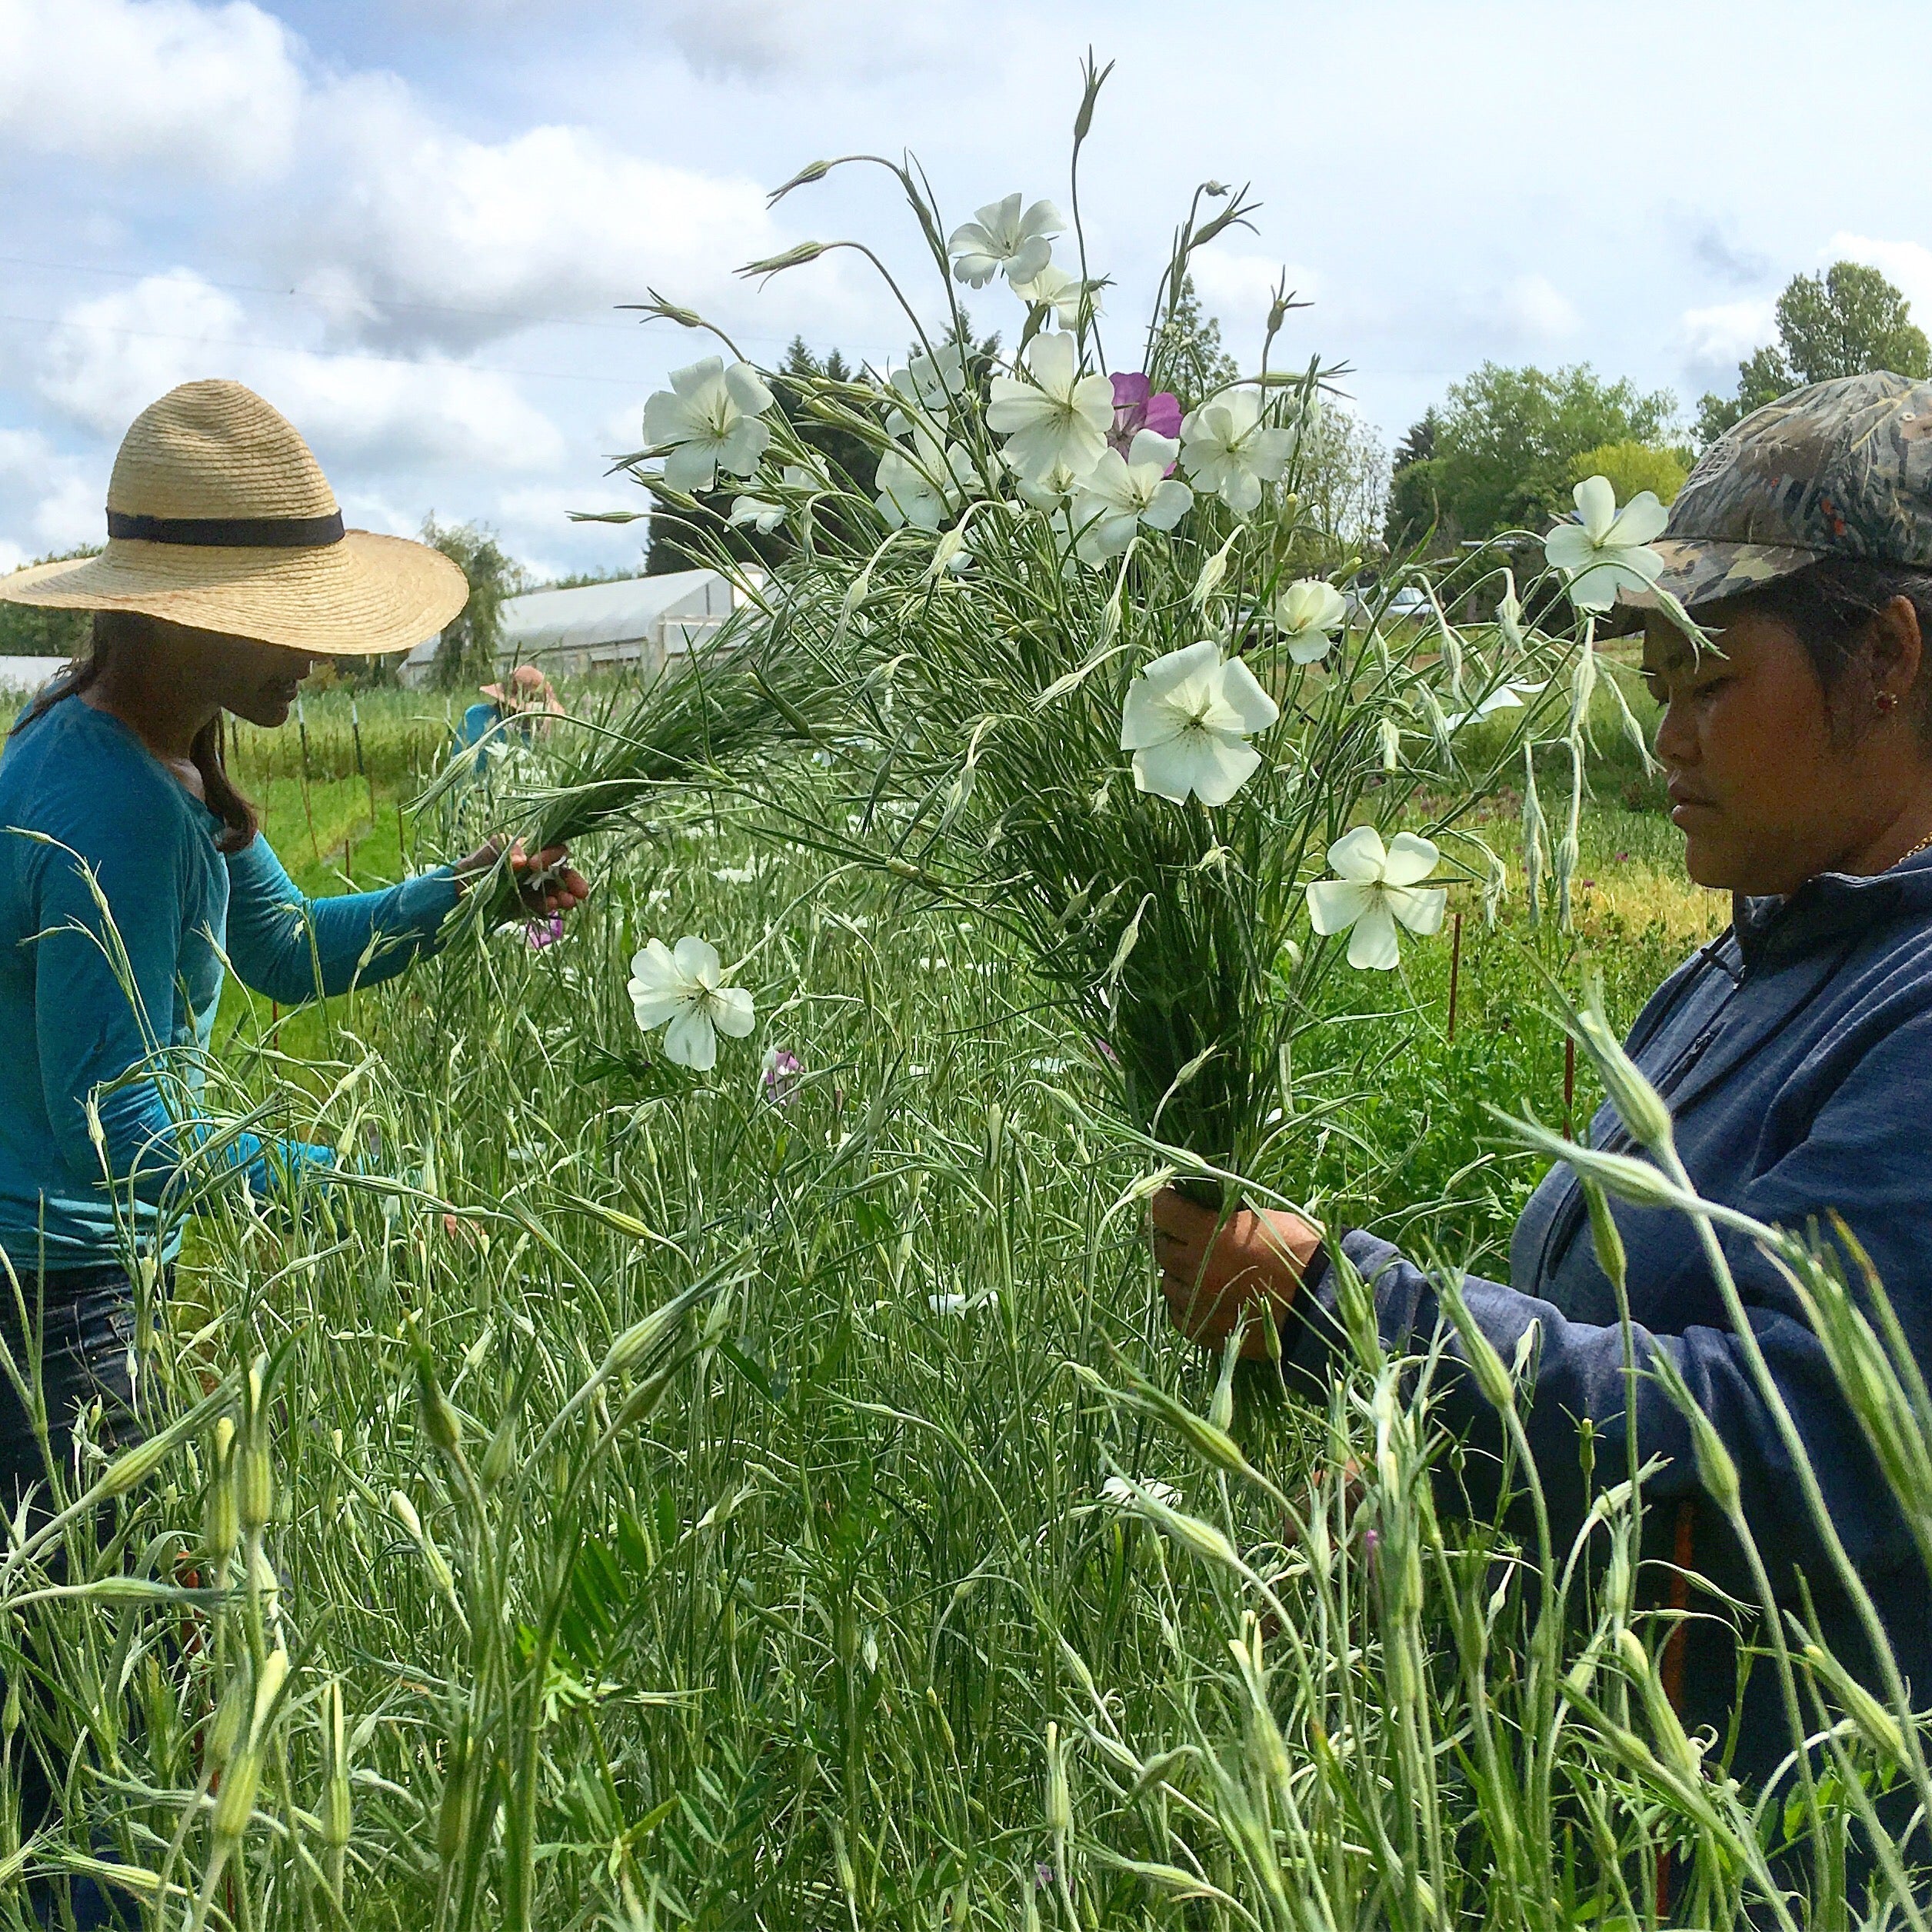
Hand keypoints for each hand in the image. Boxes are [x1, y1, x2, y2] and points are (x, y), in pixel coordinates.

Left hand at [455, 837, 590, 916]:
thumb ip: (507, 847)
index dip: (552, 855)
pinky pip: (544, 907)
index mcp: (536, 851)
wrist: (465, 886)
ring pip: (559, 892)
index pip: (555, 850)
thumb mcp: (494, 847)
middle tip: (580, 891)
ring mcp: (538, 889)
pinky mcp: (531, 906)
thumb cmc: (482, 860)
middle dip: (574, 881)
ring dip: (566, 896)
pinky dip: (549, 906)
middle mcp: (542, 870)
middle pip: (565, 873)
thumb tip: (521, 862)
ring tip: (569, 902)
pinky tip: (552, 906)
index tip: (536, 863)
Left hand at [1150, 1186, 1322, 1359]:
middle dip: (1172, 1239)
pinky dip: (1187, 1306)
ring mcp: (1200, 1304)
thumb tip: (1199, 1209)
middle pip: (1161, 1249)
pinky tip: (1203, 1300)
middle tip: (1188, 1237)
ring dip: (1178, 1274)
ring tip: (1199, 1271)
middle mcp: (1196, 1268)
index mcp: (1208, 1234)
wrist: (1323, 1299)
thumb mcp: (1259, 1217)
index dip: (1165, 1202)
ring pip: (1169, 1285)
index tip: (1171, 1200)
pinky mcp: (1209, 1332)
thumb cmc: (1298, 1249)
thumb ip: (1222, 1217)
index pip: (1162, 1211)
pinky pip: (1181, 1318)